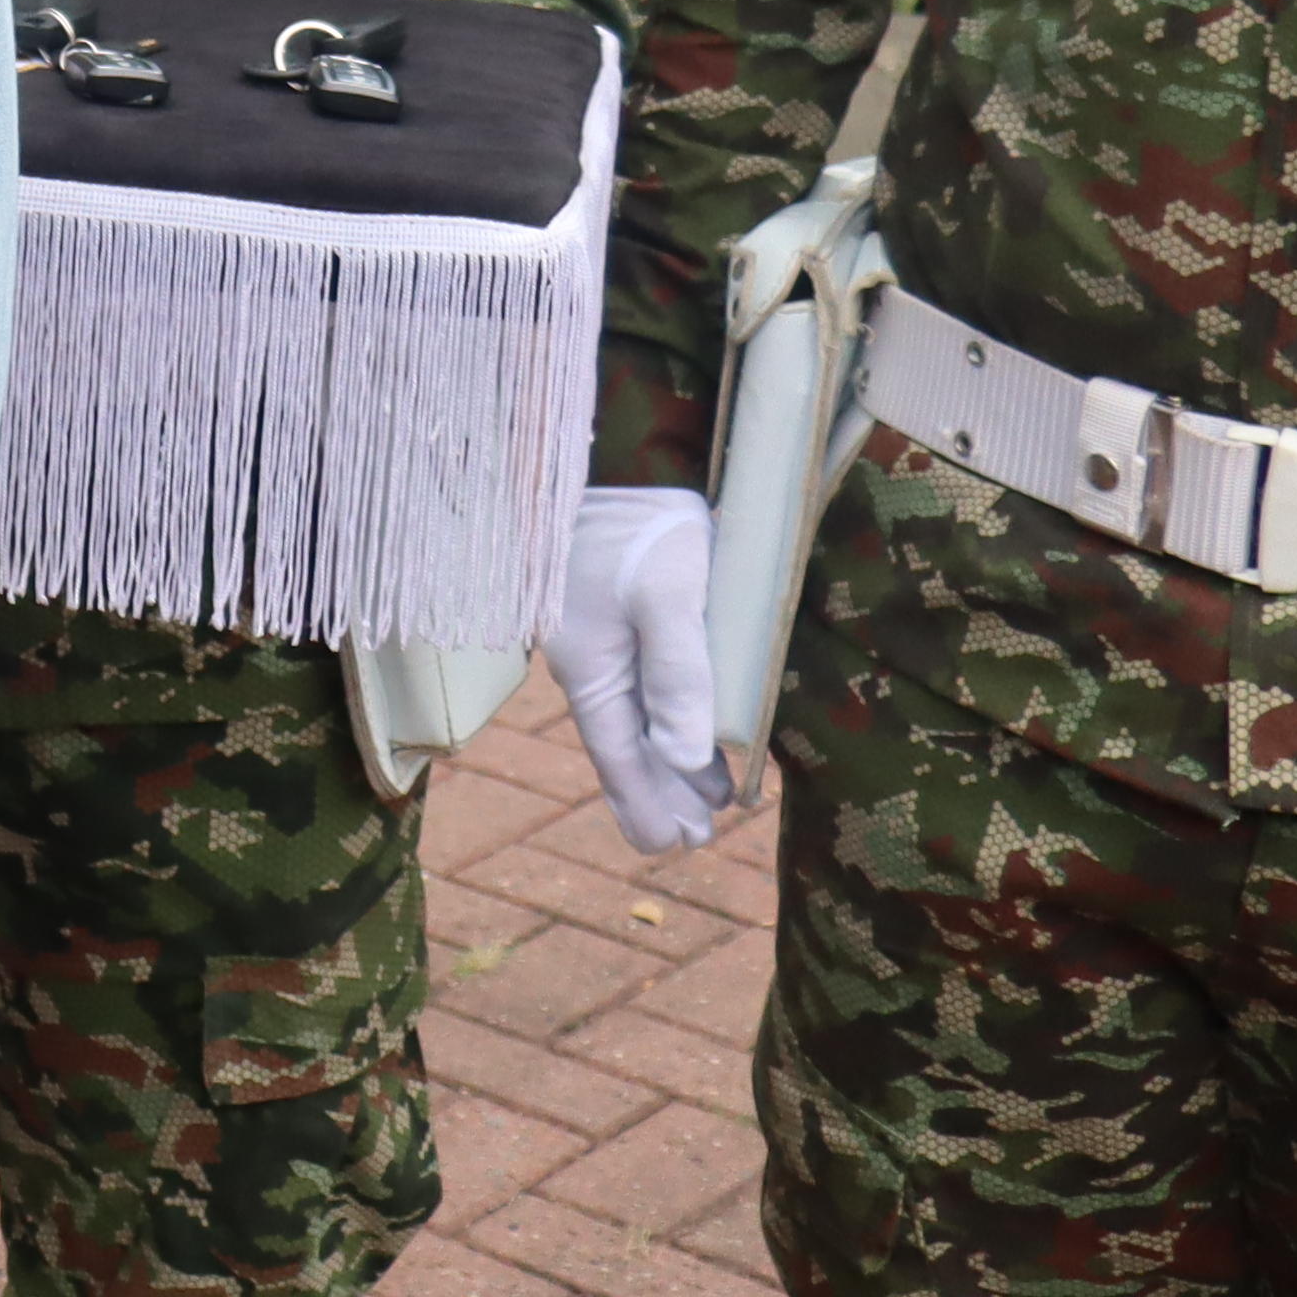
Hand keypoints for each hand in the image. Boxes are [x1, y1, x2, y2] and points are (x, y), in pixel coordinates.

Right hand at [551, 483, 735, 853]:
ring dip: (670, 760)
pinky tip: (695, 728)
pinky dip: (668, 718)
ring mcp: (603, 637)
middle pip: (623, 744)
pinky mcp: (621, 611)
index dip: (646, 802)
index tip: (672, 846)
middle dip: (660, 792)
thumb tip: (685, 757)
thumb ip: (678, 676)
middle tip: (694, 837)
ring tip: (706, 797)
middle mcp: (590, 661)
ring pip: (635, 716)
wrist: (609, 451)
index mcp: (589, 667)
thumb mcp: (666, 596)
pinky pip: (643, 684)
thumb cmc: (635, 522)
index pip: (617, 755)